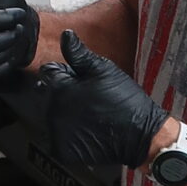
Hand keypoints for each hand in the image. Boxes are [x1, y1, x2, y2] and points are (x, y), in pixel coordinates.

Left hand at [32, 31, 167, 171]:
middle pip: (46, 95)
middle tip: (86, 99)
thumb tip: (64, 35)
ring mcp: (56, 132)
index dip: (63, 73)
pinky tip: (85, 131)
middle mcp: (53, 110)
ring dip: (63, 114)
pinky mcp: (62, 150)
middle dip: (60, 93)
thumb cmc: (124, 100)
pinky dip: (67, 136)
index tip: (78, 79)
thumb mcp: (103, 70)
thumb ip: (79, 54)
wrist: (140, 135)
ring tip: (89, 115)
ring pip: (50, 117)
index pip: (48, 73)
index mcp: (60, 88)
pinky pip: (57, 139)